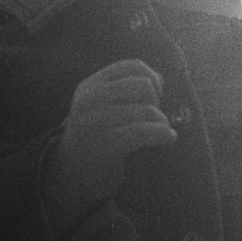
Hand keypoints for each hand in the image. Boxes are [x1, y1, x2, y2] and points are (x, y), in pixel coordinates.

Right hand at [45, 59, 174, 232]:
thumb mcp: (104, 106)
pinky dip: (162, 134)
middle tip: (153, 118)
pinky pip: (142, 133)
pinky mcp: (105, 145)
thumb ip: (127, 89)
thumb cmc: (98, 137)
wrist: (71, 174)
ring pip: (146, 110)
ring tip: (161, 132)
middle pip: (143, 85)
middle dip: (156, 101)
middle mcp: (89, 99)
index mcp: (90, 85)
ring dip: (161, 122)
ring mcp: (95, 122)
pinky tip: (170, 138)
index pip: (133, 66)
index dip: (152, 78)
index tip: (152, 98)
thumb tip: (159, 79)